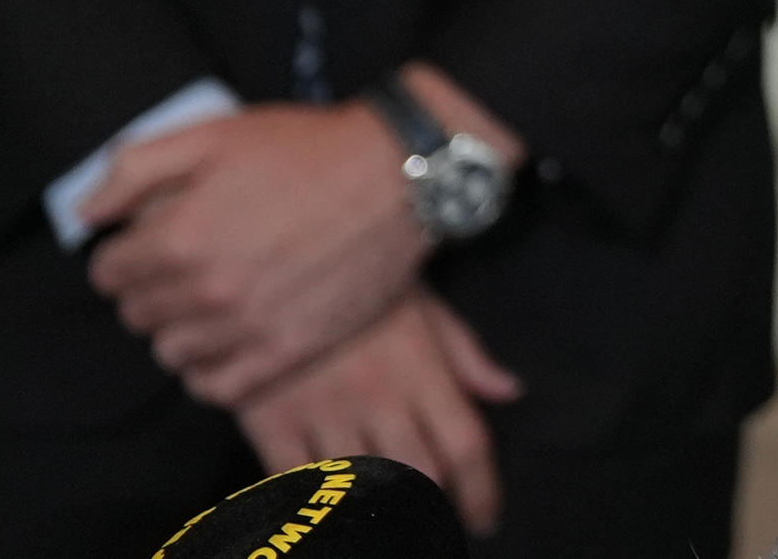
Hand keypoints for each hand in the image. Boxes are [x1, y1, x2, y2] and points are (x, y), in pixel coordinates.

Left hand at [83, 101, 432, 402]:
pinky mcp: (285, 351)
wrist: (400, 175)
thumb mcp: (214, 134)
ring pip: (172, 353)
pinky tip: (228, 337)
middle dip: (151, 288)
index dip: (126, 252)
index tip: (151, 239)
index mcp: (177, 239)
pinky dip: (211, 368)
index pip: (107, 274)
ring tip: (210, 298)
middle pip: (137, 315)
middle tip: (186, 262)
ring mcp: (246, 328)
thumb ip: (134, 169)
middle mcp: (204, 292)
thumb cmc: (306, 149)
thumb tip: (86, 212)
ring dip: (181, 327)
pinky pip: (216, 387)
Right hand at [231, 288, 519, 534]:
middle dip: (434, 515)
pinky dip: (308, 507)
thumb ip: (464, 353)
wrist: (273, 247)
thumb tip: (507, 392)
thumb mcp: (421, 300)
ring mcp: (323, 410)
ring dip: (375, 516)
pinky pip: (292, 483)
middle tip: (435, 530)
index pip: (466, 445)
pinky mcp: (270, 419)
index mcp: (421, 368)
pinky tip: (319, 515)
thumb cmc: (358, 272)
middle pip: (420, 477)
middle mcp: (378, 396)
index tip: (486, 519)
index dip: (482, 492)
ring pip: (359, 490)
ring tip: (382, 527)